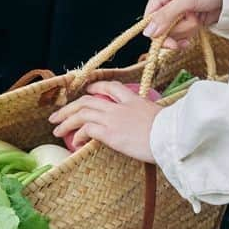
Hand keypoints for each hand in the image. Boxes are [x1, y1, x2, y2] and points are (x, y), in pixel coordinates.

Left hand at [47, 80, 161, 162]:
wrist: (172, 137)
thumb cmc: (172, 132)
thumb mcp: (160, 118)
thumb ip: (147, 119)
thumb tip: (147, 128)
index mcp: (134, 100)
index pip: (111, 87)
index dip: (96, 87)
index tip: (88, 90)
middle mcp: (120, 106)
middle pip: (88, 100)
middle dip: (70, 107)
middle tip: (57, 115)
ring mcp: (113, 118)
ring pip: (82, 113)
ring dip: (66, 121)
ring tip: (56, 129)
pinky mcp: (110, 132)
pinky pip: (86, 129)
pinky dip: (77, 134)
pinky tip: (74, 141)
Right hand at [143, 0, 223, 49]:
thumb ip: (167, 16)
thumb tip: (148, 31)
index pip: (149, 17)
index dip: (157, 31)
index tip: (170, 41)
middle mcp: (166, 1)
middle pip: (160, 28)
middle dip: (178, 28)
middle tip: (191, 22)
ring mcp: (176, 12)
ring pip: (172, 32)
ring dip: (187, 28)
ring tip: (197, 16)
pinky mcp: (185, 20)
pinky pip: (182, 33)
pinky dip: (190, 32)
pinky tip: (197, 26)